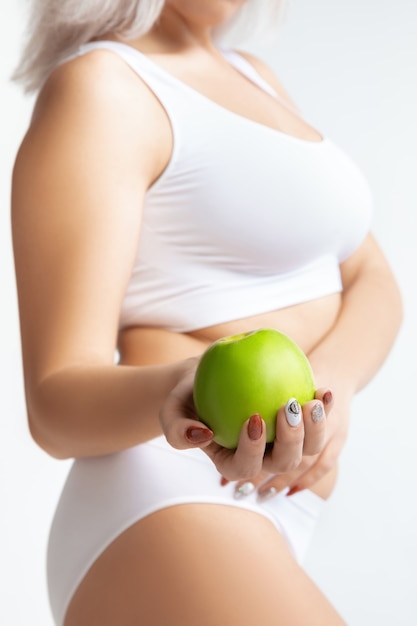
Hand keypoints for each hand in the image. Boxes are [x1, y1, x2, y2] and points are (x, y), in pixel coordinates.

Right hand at [161, 365, 332, 481]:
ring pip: (308, 448)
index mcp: (234, 463)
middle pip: (284, 462)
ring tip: (312, 402)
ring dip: (316, 429)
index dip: (253, 450)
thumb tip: (204, 436)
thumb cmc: (186, 397)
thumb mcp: (170, 412)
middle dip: (292, 440)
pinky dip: (325, 408)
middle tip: (289, 406)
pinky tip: (325, 390)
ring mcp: (283, 441)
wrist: (207, 377)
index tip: (253, 418)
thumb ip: (176, 430)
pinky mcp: (298, 422)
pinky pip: (317, 421)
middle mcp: (263, 458)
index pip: (246, 467)